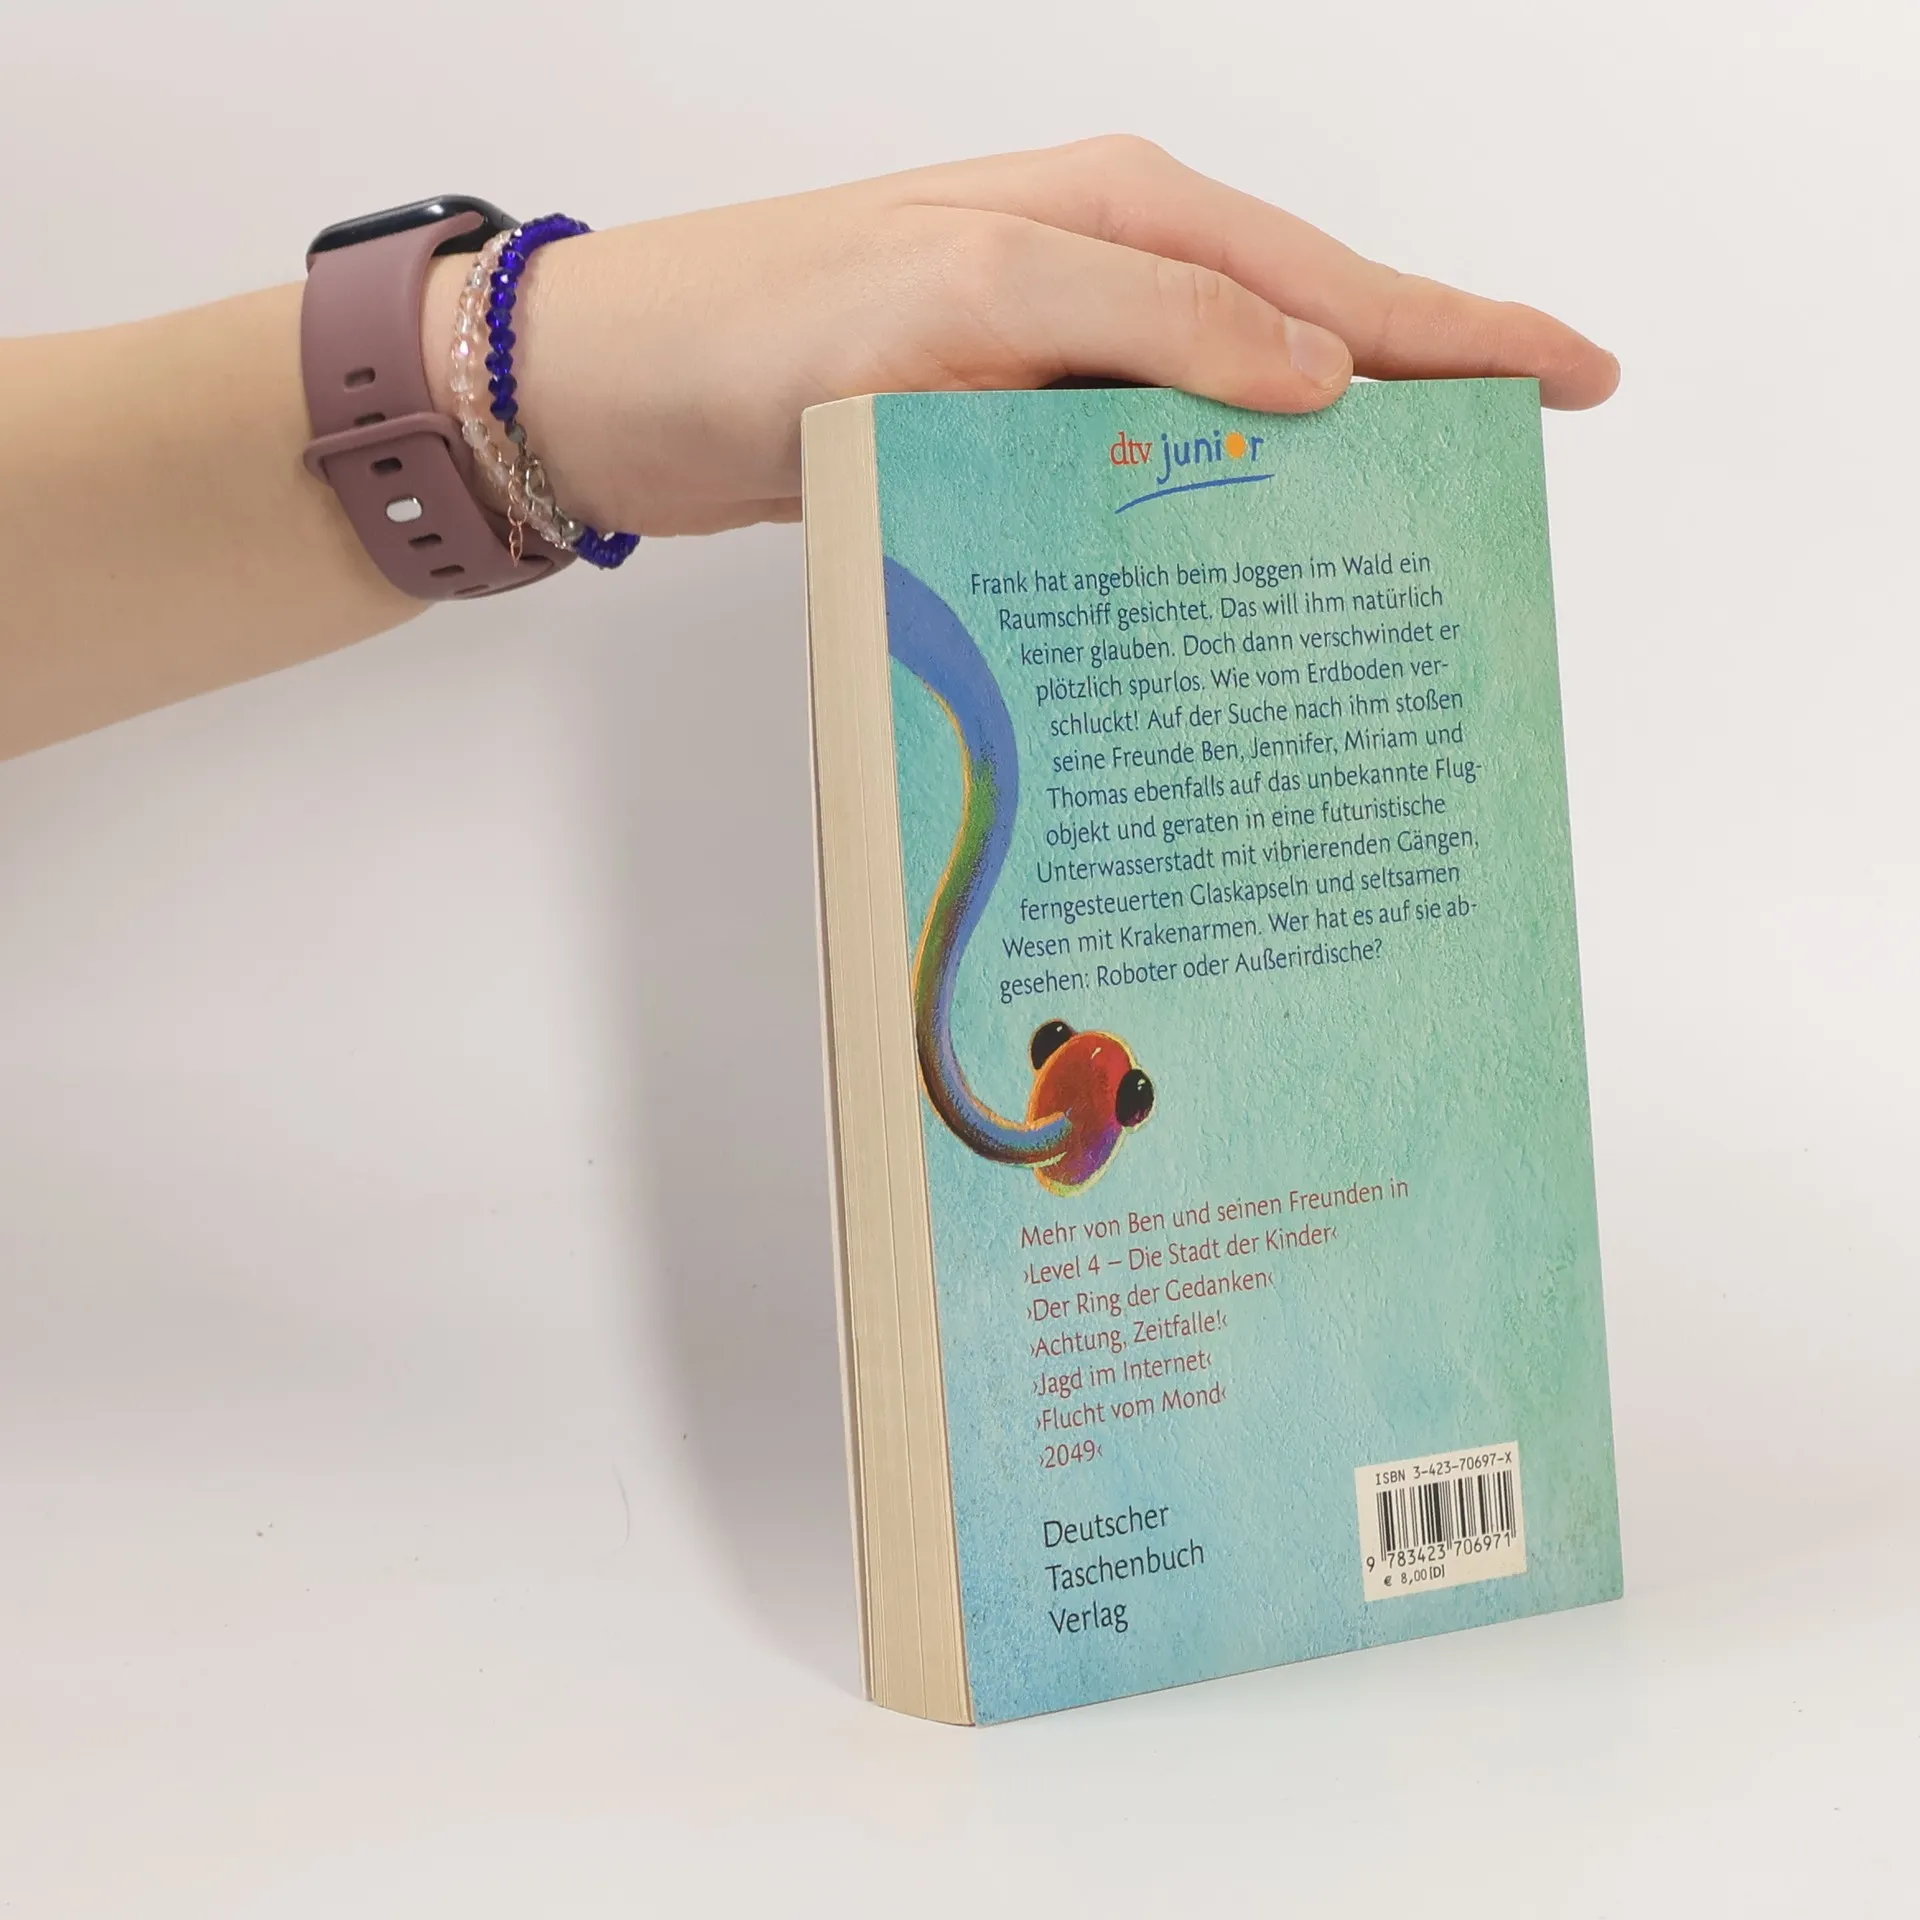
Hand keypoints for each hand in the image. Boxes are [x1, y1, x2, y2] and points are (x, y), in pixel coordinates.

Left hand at [427, 137, 1618, 538]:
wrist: (625, 390)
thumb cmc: (769, 319)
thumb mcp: (969, 293)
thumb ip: (1148, 321)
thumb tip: (1324, 374)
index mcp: (1120, 217)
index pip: (1334, 277)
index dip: (1465, 328)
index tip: (1577, 375)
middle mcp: (1101, 278)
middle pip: (1308, 338)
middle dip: (1424, 395)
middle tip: (1524, 463)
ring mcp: (1055, 358)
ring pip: (1232, 412)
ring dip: (1316, 467)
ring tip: (1408, 541)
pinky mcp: (1003, 430)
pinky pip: (1145, 468)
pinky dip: (1205, 512)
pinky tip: (1236, 570)